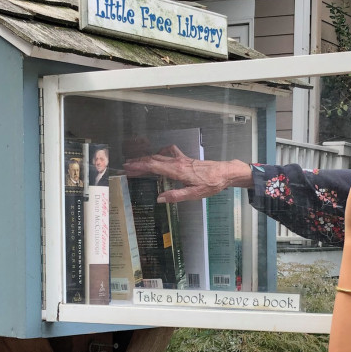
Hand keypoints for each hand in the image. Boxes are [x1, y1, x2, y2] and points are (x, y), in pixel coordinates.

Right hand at [120, 146, 252, 202]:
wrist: (225, 173)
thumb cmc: (211, 184)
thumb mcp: (194, 194)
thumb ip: (176, 196)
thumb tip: (159, 198)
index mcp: (177, 171)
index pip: (153, 167)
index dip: (139, 167)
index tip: (128, 168)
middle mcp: (177, 162)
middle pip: (153, 160)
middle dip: (138, 162)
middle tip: (126, 166)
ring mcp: (181, 159)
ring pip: (160, 156)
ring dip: (147, 158)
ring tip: (136, 162)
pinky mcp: (186, 159)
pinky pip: (170, 153)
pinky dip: (161, 153)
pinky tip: (158, 156)